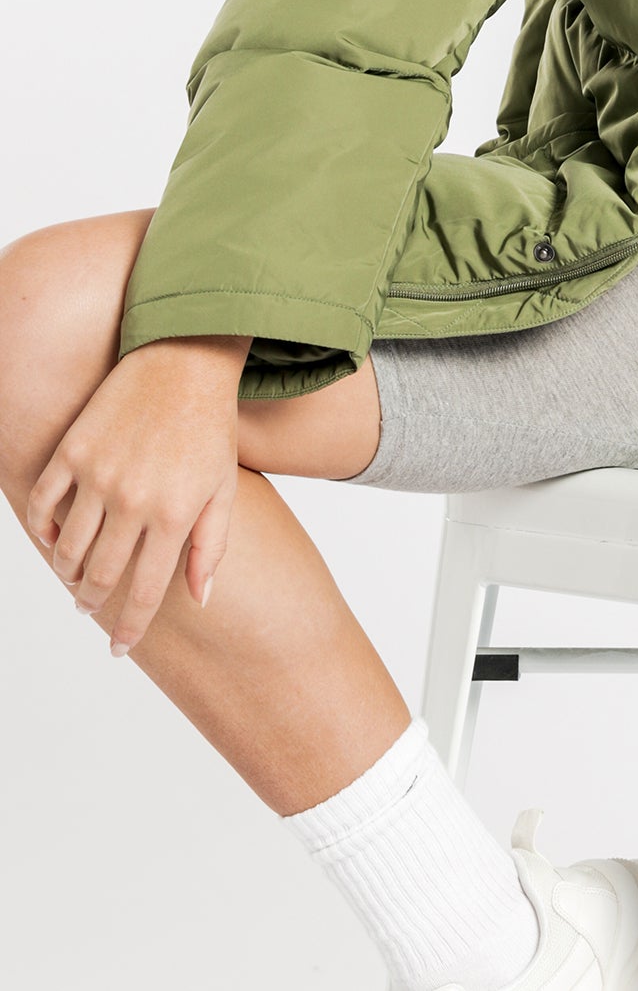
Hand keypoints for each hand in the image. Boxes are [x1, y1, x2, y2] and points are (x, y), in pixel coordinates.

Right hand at [25, 335, 249, 658]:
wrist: (184, 363)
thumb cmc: (209, 428)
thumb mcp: (222, 489)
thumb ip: (209, 548)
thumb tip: (199, 601)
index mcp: (173, 515)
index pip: (143, 591)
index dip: (129, 628)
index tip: (118, 648)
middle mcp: (132, 500)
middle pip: (99, 576)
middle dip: (92, 601)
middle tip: (90, 607)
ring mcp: (98, 475)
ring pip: (67, 548)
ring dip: (67, 572)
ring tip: (75, 577)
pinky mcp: (73, 450)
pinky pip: (43, 504)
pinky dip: (43, 529)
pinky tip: (56, 536)